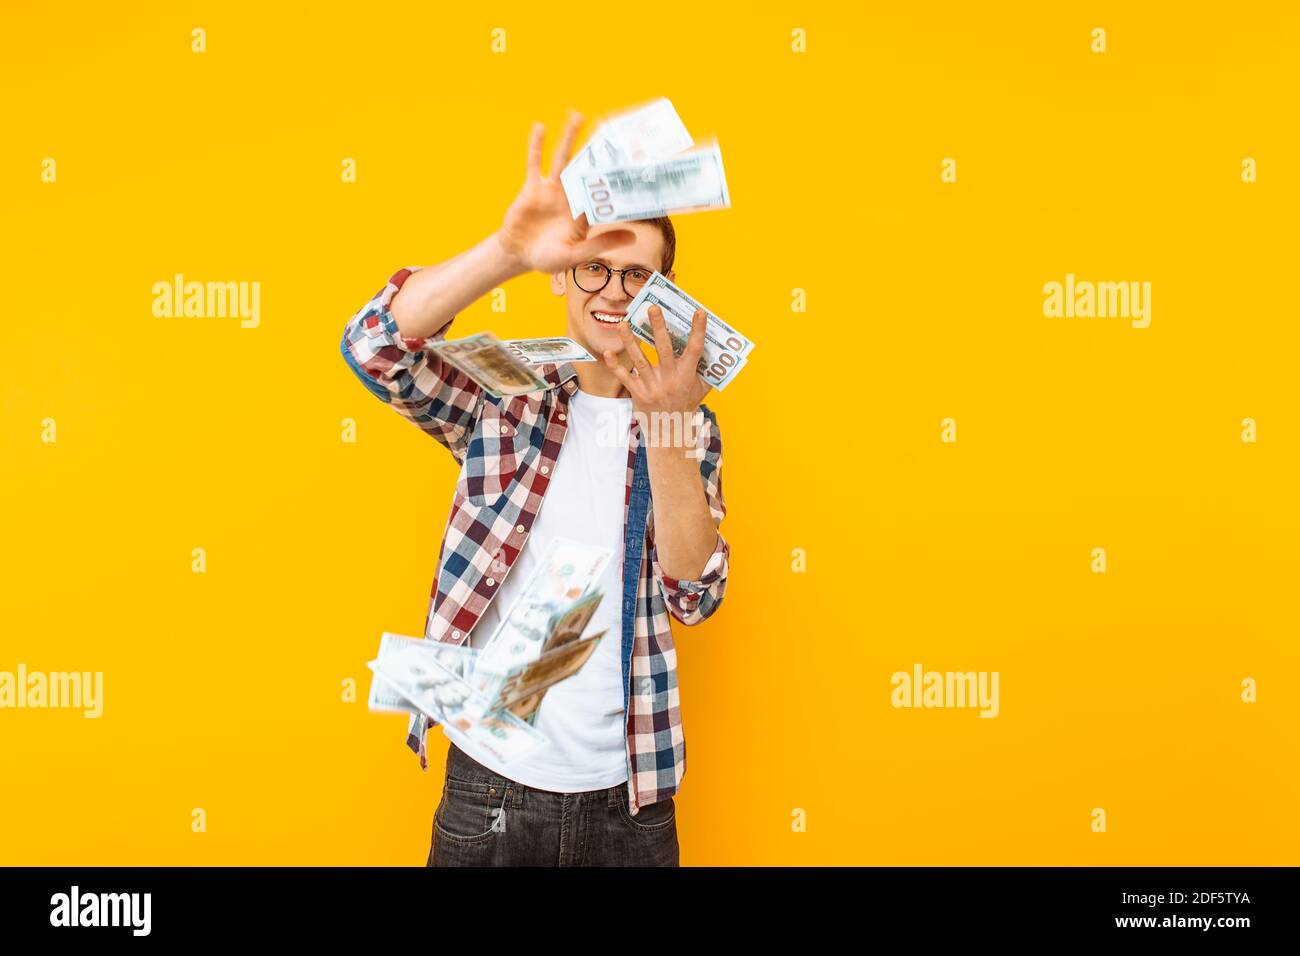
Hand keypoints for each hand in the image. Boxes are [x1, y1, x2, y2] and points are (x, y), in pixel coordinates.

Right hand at [496, 112, 637, 274]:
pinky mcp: (532, 188)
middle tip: (609, 127)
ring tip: (577, 115)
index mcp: (585, 212)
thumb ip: (601, 244)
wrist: (519, 256)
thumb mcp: (576, 254)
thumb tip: (633, 236)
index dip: (616, 175)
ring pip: (562, 159)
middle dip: (596, 148)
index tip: (630, 158)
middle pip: (585, 167)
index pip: (603, 189)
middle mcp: (570, 196)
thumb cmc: (549, 258)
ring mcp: (551, 190)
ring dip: (569, 138)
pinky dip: (536, 146)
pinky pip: (534, 163)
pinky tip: (541, 127)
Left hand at [602, 305, 712, 414]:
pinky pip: (625, 377)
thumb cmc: (686, 404)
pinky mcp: (638, 393)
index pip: (695, 349)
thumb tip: (712, 346)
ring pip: (639, 360)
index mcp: (687, 376)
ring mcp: (652, 386)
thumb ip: (705, 368)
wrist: (670, 431)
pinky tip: (608, 353)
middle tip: (653, 307)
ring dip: (630, 341)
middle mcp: (670, 379)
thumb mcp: (701, 388)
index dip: (698, 331)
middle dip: (659, 327)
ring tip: (623, 323)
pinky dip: (616, 366)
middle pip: (664, 349)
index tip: (699, 312)